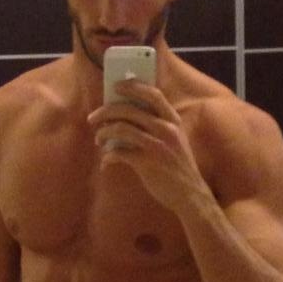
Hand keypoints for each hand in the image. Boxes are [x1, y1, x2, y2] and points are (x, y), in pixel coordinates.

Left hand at [87, 80, 209, 212]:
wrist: (189, 194)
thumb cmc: (178, 166)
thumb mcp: (175, 140)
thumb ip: (158, 125)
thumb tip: (125, 116)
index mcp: (173, 121)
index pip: (153, 94)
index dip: (133, 87)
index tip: (116, 87)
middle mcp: (166, 129)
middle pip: (129, 110)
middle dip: (106, 111)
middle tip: (93, 118)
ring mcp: (157, 145)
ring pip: (120, 128)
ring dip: (103, 132)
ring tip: (98, 139)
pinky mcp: (147, 163)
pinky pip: (119, 152)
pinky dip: (108, 156)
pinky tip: (106, 162)